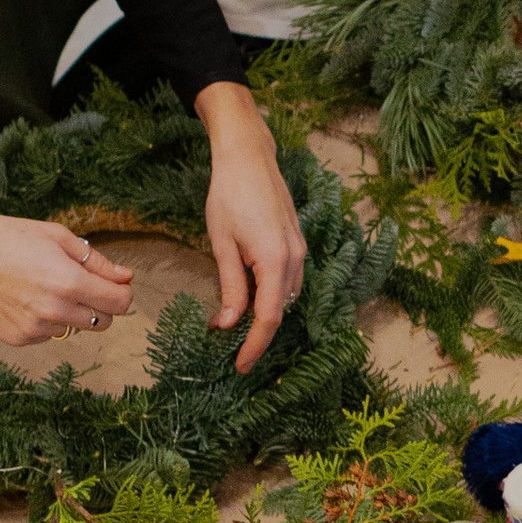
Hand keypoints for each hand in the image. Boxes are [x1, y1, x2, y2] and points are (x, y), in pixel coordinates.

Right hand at [0, 205, 136, 348]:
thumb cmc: (6, 237)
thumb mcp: (56, 237)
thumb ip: (95, 261)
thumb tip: (125, 277)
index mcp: (68, 282)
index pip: (119, 303)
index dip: (123, 293)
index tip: (117, 285)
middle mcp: (54, 311)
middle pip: (103, 322)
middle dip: (100, 305)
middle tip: (82, 285)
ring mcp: (35, 328)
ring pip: (73, 329)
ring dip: (70, 312)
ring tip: (43, 287)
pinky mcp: (18, 338)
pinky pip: (47, 335)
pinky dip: (45, 321)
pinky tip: (25, 299)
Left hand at [196, 86, 305, 374]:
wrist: (248, 156)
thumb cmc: (229, 194)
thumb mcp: (222, 243)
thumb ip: (230, 286)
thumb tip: (229, 324)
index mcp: (275, 260)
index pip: (269, 318)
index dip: (255, 346)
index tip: (240, 367)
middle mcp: (295, 258)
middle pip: (280, 310)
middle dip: (255, 331)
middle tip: (223, 339)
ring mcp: (299, 249)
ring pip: (285, 295)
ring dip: (262, 310)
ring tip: (231, 316)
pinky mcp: (296, 241)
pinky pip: (287, 278)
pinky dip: (269, 292)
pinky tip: (247, 290)